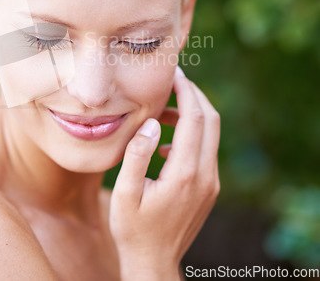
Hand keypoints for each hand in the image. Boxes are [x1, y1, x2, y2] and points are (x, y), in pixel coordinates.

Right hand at [109, 66, 219, 279]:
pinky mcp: (208, 188)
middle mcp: (205, 175)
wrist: (154, 262)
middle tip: (172, 80)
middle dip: (194, 95)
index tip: (173, 72)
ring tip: (159, 111)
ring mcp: (211, 182)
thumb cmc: (133, 229)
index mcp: (184, 172)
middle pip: (210, 120)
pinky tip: (164, 143)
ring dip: (190, 114)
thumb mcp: (125, 193)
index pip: (194, 118)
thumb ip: (136, 155)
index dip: (186, 91)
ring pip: (210, 134)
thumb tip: (150, 124)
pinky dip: (189, 134)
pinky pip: (205, 150)